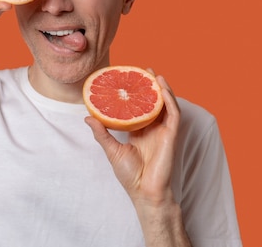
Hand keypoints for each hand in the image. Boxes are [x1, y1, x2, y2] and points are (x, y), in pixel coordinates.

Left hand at [85, 73, 179, 206]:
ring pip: (166, 105)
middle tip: (144, 70)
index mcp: (140, 132)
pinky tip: (164, 89)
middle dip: (150, 86)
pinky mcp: (171, 136)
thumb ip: (101, 133)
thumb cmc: (130, 175)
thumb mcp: (111, 150)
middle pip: (154, 103)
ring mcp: (163, 132)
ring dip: (163, 89)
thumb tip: (87, 117)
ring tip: (155, 74)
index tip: (129, 79)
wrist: (144, 192)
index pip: (139, 108)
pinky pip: (174, 115)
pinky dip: (170, 101)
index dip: (136, 94)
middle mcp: (153, 129)